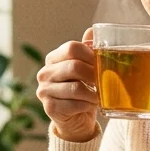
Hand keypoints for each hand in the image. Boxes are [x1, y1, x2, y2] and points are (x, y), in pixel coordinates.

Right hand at [35, 28, 99, 142]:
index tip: (102, 63)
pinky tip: (91, 106)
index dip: (91, 54)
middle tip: (105, 81)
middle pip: (74, 66)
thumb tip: (93, 31)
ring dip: (93, 93)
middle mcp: (45, 73)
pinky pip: (74, 104)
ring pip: (75, 88)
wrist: (75, 119)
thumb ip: (88, 51)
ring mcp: (44, 91)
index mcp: (53, 59)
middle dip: (94, 75)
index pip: (72, 47)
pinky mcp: (49, 108)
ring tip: (100, 96)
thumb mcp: (86, 69)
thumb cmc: (83, 90)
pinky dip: (87, 105)